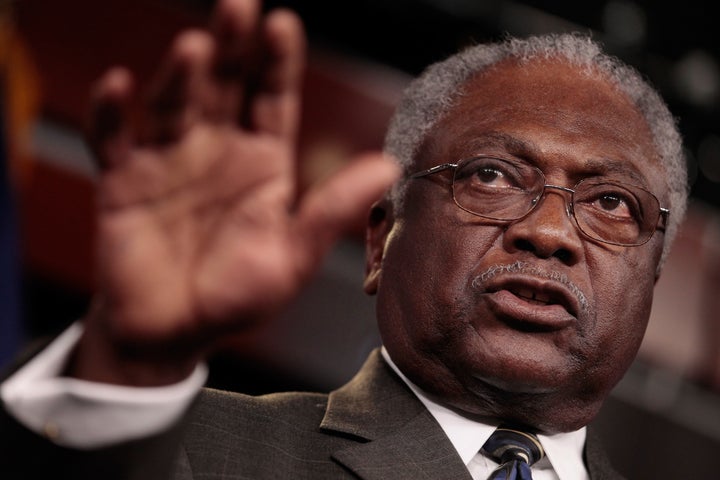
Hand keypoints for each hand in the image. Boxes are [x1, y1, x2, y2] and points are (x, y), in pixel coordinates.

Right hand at [72, 0, 398, 384]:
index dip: (278, 62)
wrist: (174, 332)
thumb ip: (331, 211)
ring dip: (180, 75)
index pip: (273, 98)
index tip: (282, 23)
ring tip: (195, 47)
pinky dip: (110, 112)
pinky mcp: (122, 180)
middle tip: (238, 6)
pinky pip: (112, 138)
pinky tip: (118, 87)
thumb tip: (387, 167)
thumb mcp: (292, 256)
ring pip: (172, 103)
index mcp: (262, 161)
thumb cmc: (235, 296)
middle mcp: (216, 149)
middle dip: (232, 44)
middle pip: (224, 84)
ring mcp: (168, 159)